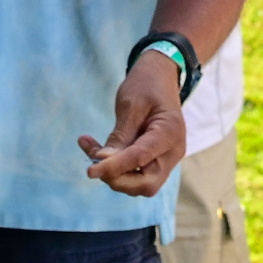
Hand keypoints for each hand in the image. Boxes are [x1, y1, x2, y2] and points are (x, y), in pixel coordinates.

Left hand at [77, 51, 187, 194]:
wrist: (161, 77)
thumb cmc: (146, 85)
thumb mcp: (130, 104)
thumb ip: (120, 135)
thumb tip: (103, 162)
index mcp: (170, 132)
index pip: (140, 157)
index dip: (114, 167)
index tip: (90, 170)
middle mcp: (173, 151)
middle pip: (146, 184)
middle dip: (117, 179)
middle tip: (92, 164)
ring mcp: (168, 158)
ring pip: (141, 184)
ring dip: (113, 175)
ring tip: (90, 148)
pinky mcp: (157, 160)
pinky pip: (137, 174)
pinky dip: (116, 169)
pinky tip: (96, 151)